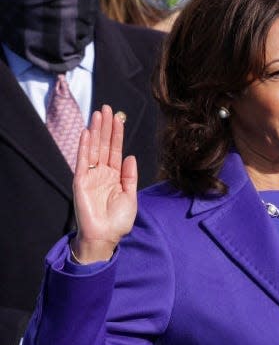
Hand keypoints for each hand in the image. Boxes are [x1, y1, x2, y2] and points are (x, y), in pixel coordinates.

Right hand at [71, 105, 137, 262]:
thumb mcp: (130, 196)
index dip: (116, 134)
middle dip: (106, 127)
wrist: (106, 236)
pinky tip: (87, 133)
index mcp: (115, 176)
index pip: (115, 150)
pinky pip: (82, 161)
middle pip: (103, 145)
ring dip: (95, 131)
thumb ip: (130, 176)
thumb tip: (130, 156)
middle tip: (107, 108)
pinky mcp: (80, 181)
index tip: (118, 118)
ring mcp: (91, 176)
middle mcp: (102, 173)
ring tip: (98, 114)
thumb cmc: (118, 220)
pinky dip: (84, 147)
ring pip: (93, 149)